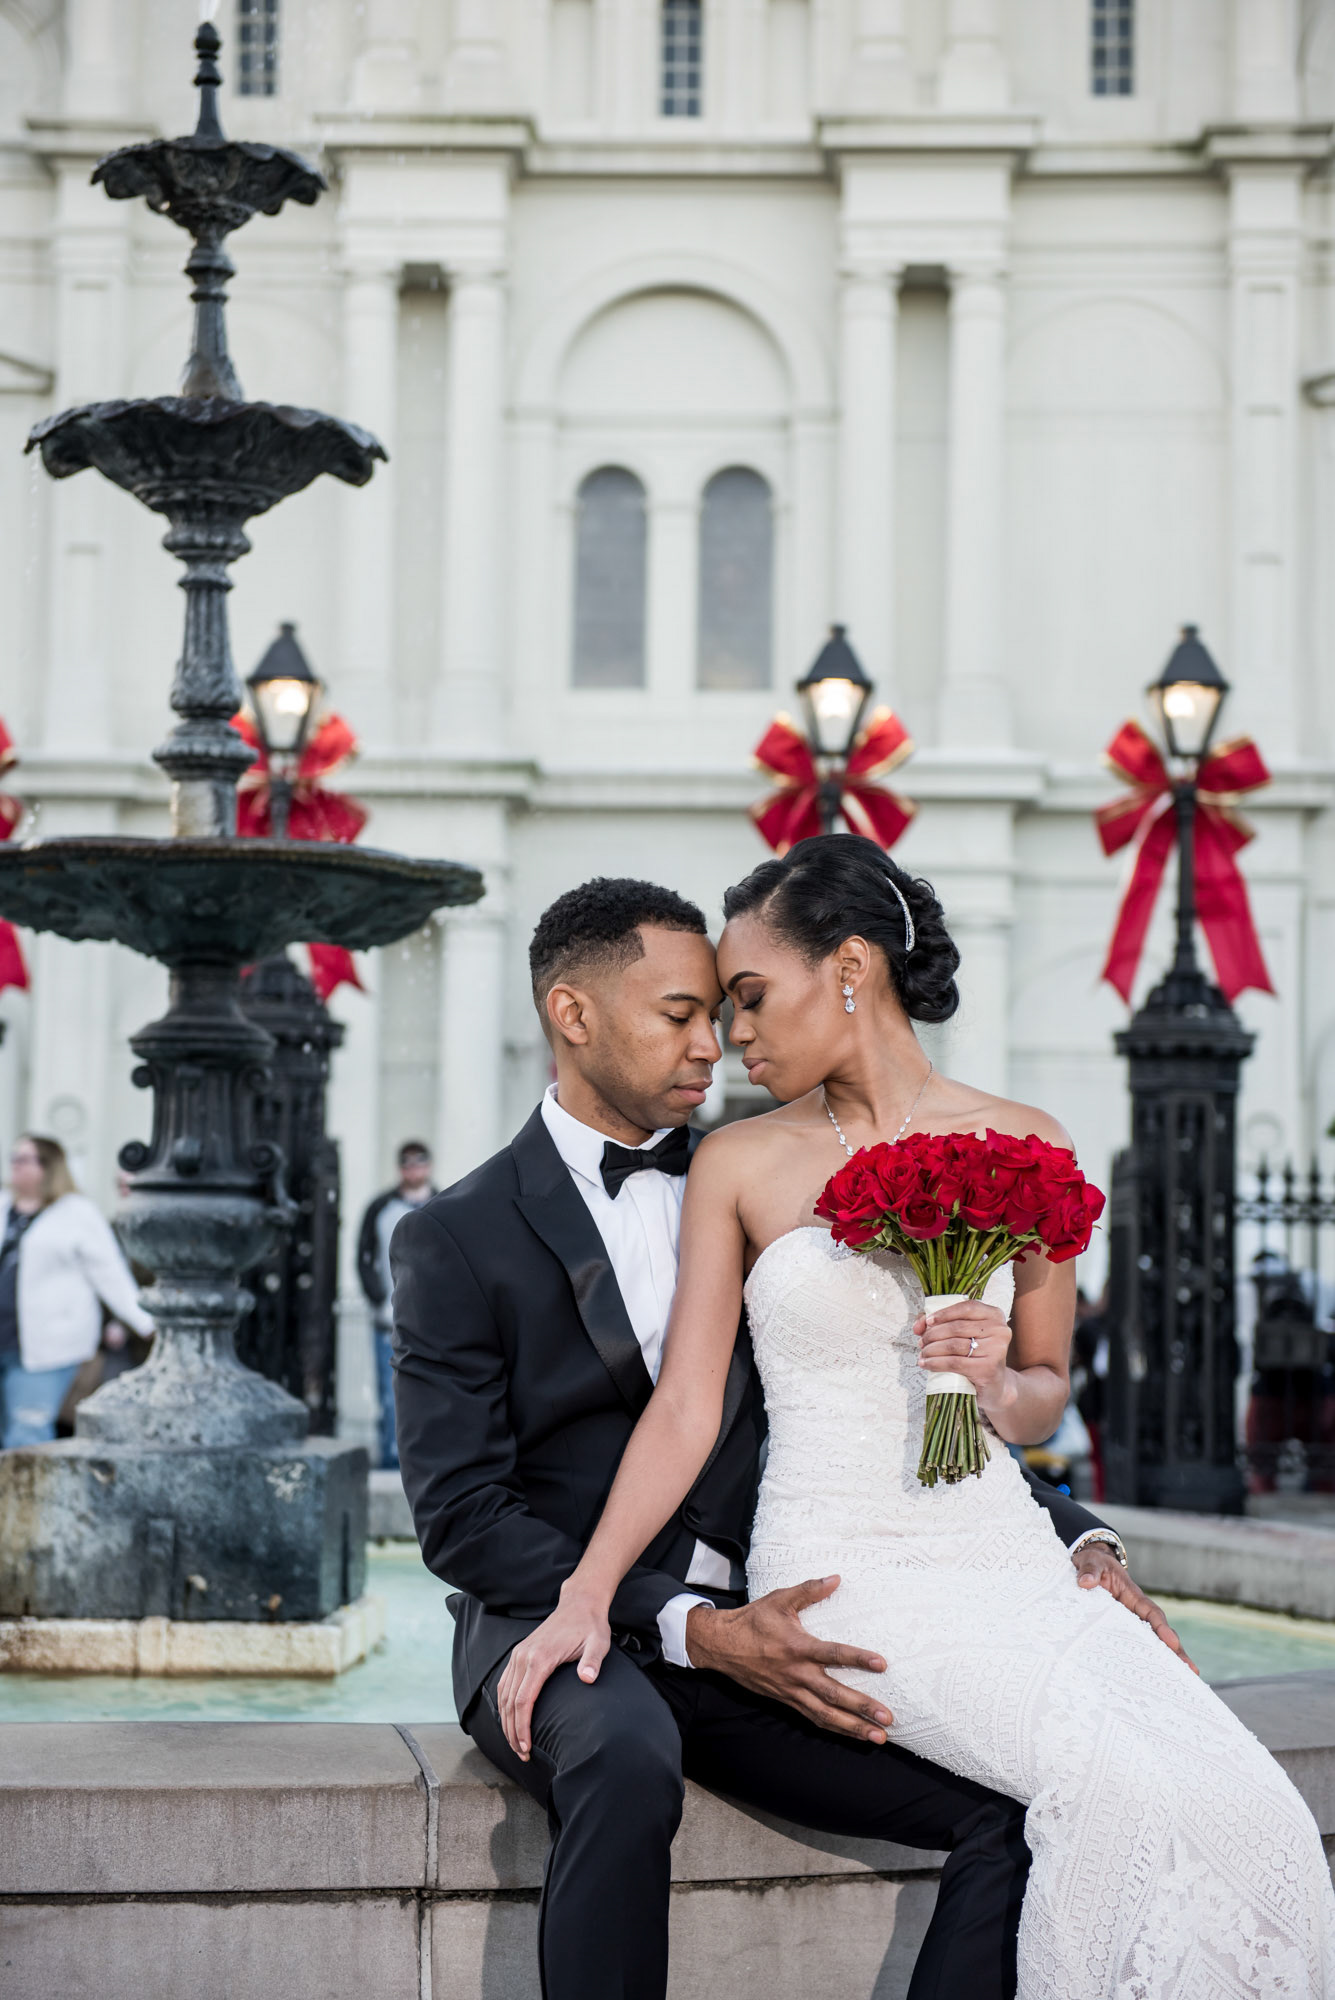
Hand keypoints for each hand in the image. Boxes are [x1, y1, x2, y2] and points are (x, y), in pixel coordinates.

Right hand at [496, 1585, 611, 1760]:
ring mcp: (519, 1654)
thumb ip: (592, 1662)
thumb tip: (587, 1679)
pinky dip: (504, 1705)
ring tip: (516, 1743)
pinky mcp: (520, 1654)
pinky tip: (510, 1719)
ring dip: (506, 1721)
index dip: (522, 1727)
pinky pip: (505, 1683)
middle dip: (513, 1731)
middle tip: (523, 1754)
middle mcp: (523, 1657)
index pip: (523, 1700)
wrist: (579, 1603)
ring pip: (503, 1694)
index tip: (527, 1747)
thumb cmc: (591, 1626)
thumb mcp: (598, 1643)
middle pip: (509, 1702)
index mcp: (539, 1658)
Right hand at [685, 1578, 892, 1742]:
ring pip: (826, 1715)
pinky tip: (853, 1735)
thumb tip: (836, 1578)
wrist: (722, 1645)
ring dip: (853, 1728)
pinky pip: (813, 1718)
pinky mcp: (786, 1701)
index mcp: (798, 1647)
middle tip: (888, 1718)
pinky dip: (835, 1728)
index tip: (882, 1664)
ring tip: (878, 1737)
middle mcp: (797, 1673)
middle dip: (862, 1708)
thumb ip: (809, 1590)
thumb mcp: (780, 1600)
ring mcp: (791, 1691)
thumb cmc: (753, 1620)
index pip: (834, 1654)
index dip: (858, 1658)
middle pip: (834, 1695)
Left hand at [914, 1300, 1010, 1409]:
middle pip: (957, 1327)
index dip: (944, 1313)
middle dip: (933, 1334)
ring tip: (923, 1353)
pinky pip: (954, 1362)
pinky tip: (926, 1364)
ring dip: (932, 1349)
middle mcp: (999, 1330)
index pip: (966, 1308)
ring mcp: (996, 1350)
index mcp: (994, 1315)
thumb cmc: (976, 1355)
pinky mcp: (988, 1369)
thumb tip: (918, 1326)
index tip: (928, 1321)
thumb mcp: (963, 1335)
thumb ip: (941, 1323)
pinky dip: (936, 1363)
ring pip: (953, 1345)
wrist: (993, 1385)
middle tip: (921, 1342)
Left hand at [1073, 1542, 1198, 1673]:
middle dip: (1175, 1652)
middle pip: (1159, 1633)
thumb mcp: (1090, 1562)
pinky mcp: (1118, 1632)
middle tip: (1191, 1671)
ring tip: (1181, 1681)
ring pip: (1150, 1644)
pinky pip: (1132, 1647)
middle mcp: (1135, 1612)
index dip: (1162, 1628)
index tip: (1172, 1642)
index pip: (1151, 1612)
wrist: (1086, 1568)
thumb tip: (1086, 1582)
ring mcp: (1128, 1624)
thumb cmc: (1093, 1564)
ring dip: (1165, 1662)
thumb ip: (1089, 1570)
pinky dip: (1143, 1662)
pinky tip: (1150, 1680)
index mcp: (1132, 1595)